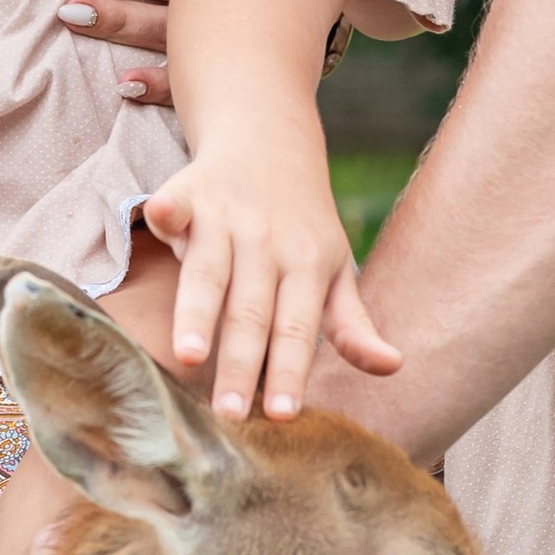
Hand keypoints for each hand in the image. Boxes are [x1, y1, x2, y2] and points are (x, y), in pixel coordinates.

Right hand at [144, 151, 400, 420]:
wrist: (271, 139)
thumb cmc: (303, 224)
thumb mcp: (336, 268)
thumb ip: (351, 324)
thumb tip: (393, 367)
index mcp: (308, 264)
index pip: (297, 327)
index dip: (290, 370)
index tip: (283, 415)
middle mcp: (268, 242)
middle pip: (251, 311)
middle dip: (240, 363)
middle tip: (230, 414)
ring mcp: (226, 216)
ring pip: (209, 273)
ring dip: (197, 312)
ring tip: (188, 358)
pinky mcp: (188, 192)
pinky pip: (177, 205)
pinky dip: (168, 211)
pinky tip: (160, 218)